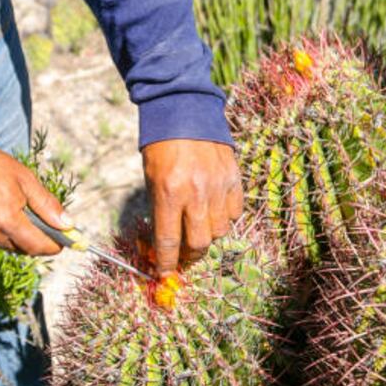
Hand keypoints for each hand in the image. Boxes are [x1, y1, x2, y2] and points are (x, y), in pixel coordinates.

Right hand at [0, 143, 70, 254]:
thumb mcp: (25, 179)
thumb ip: (47, 205)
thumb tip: (67, 225)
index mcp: (6, 220)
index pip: (39, 246)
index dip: (55, 245)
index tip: (64, 240)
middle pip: (24, 248)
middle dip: (36, 238)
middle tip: (39, 218)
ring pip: (8, 246)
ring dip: (17, 235)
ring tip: (11, 208)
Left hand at [142, 139, 243, 276]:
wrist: (185, 112)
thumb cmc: (161, 148)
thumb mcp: (151, 180)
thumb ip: (160, 212)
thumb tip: (166, 245)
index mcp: (169, 193)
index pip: (169, 242)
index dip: (167, 263)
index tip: (164, 273)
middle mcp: (196, 193)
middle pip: (199, 244)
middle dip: (189, 255)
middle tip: (183, 254)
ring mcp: (218, 186)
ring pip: (219, 231)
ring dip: (208, 235)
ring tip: (198, 225)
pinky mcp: (234, 179)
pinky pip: (234, 213)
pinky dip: (224, 217)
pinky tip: (214, 209)